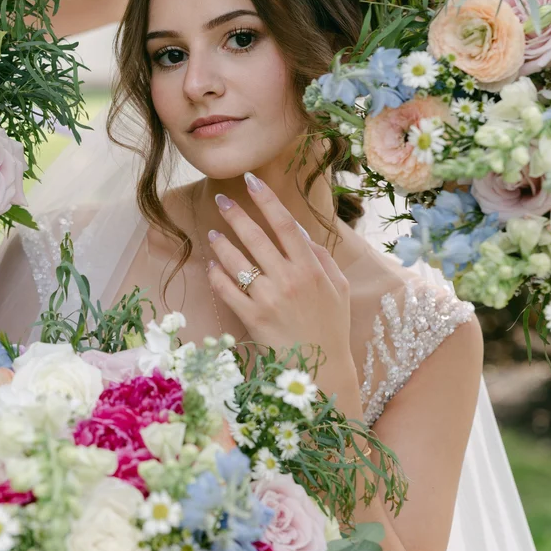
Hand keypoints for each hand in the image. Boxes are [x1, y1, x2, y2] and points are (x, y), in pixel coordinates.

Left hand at [207, 173, 351, 365]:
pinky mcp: (252, 318)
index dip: (266, 199)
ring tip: (212, 233)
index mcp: (311, 268)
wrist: (322, 370)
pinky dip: (217, 275)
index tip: (252, 180)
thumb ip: (322, 258)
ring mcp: (269, 298)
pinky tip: (212, 266)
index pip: (285, 224)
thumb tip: (301, 234)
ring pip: (237, 262)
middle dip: (236, 214)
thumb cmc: (331, 327)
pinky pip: (228, 290)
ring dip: (221, 243)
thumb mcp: (338, 289)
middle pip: (256, 237)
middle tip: (222, 199)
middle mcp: (289, 279)